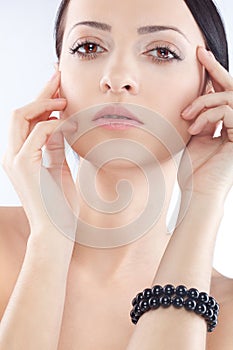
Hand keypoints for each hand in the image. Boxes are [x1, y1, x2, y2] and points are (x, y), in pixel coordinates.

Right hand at [2, 71, 78, 238]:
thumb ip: (55, 147)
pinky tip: (69, 122)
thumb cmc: (60, 204)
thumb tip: (61, 125)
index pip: (26, 119)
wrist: (57, 232)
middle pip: (21, 111)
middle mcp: (12, 154)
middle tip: (59, 76)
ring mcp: (14, 159)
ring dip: (44, 102)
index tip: (58, 87)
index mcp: (20, 155)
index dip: (41, 100)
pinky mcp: (23, 165)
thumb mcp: (58, 168)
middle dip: (40, 92)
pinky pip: (37, 133)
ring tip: (64, 97)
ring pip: (21, 115)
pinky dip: (54, 123)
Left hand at [179, 47, 232, 197]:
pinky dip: (209, 115)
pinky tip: (194, 128)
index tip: (198, 57)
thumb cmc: (193, 171)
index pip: (222, 94)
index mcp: (226, 125)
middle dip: (215, 68)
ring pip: (230, 98)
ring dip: (204, 102)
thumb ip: (199, 118)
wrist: (198, 193)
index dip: (213, 75)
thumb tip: (196, 99)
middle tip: (200, 53)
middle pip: (232, 89)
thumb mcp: (194, 138)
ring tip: (186, 115)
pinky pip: (229, 112)